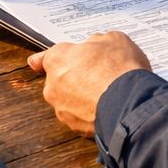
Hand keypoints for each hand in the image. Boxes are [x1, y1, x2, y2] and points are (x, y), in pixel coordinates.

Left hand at [27, 32, 151, 135]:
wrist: (130, 103)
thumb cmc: (119, 68)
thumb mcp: (114, 40)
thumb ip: (98, 42)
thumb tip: (96, 47)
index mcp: (58, 59)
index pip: (43, 58)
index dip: (43, 59)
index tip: (37, 63)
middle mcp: (54, 85)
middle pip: (60, 80)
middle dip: (74, 78)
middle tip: (97, 74)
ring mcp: (62, 109)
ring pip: (69, 100)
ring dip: (82, 97)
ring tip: (107, 93)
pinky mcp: (75, 128)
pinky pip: (80, 117)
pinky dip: (90, 113)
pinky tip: (108, 107)